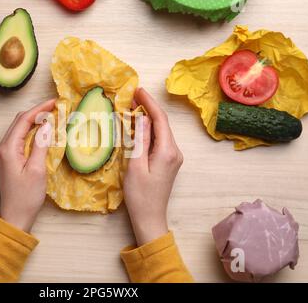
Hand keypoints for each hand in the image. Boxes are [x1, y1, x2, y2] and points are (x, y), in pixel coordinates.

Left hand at [0, 99, 54, 232]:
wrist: (15, 217)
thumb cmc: (26, 196)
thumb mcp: (37, 170)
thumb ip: (41, 145)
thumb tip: (47, 124)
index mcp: (8, 148)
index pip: (24, 120)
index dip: (39, 109)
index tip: (55, 102)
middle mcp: (3, 147)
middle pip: (20, 121)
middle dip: (37, 111)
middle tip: (56, 107)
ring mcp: (5, 153)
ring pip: (20, 128)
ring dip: (35, 120)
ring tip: (52, 116)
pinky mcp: (10, 159)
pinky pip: (21, 138)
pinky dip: (32, 131)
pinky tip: (43, 131)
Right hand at [123, 88, 183, 245]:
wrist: (150, 217)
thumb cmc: (140, 195)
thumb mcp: (136, 166)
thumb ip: (141, 140)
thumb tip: (143, 118)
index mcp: (168, 151)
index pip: (160, 119)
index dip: (149, 103)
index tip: (137, 90)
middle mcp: (175, 151)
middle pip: (162, 123)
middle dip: (148, 108)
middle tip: (132, 96)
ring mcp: (174, 157)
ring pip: (161, 131)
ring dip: (148, 118)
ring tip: (133, 107)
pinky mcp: (169, 161)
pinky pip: (160, 140)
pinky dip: (150, 130)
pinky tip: (139, 126)